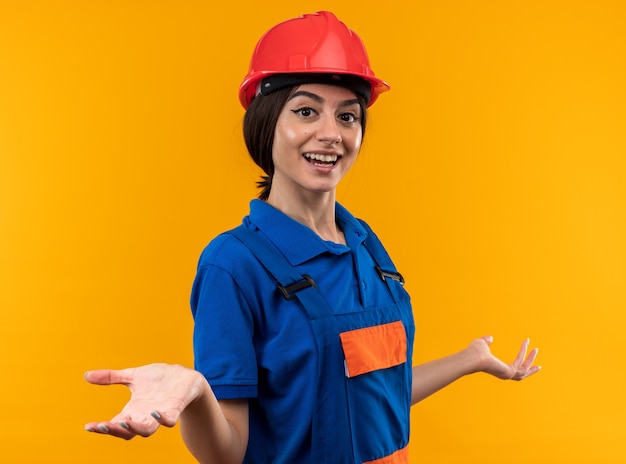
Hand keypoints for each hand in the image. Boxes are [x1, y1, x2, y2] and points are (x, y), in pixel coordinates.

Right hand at [84, 363, 206, 439]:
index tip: (88, 426)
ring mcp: (159, 414)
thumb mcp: (133, 375)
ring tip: (124, 422)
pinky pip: (168, 420)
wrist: (184, 376)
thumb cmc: (159, 379)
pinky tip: (155, 413)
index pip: (114, 424)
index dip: (102, 428)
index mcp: (133, 410)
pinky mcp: (174, 409)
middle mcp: (144, 416)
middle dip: (114, 431)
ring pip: (145, 430)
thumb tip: (86, 375)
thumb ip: (112, 377)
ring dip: (135, 428)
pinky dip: (162, 420)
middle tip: (102, 426)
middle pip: (127, 432)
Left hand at [469, 336, 540, 380]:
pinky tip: (526, 342)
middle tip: (539, 366)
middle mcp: (503, 374)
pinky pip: (520, 361)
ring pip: (524, 369)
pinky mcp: (509, 372)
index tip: (526, 360)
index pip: (512, 369)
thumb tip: (490, 337)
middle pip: (521, 375)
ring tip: (536, 349)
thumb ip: (486, 341)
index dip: (519, 364)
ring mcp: (506, 375)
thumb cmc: (474, 352)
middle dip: (530, 369)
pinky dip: (523, 351)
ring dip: (530, 359)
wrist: (472, 357)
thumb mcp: (481, 344)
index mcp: (497, 369)